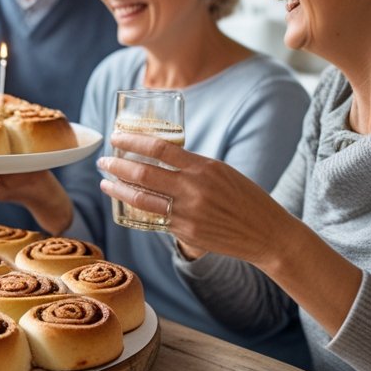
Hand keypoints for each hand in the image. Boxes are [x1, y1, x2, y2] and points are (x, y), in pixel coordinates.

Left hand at [97, 130, 294, 265]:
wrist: (266, 233)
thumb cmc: (244, 198)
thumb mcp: (220, 171)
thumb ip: (191, 166)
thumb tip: (159, 157)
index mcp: (203, 167)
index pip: (159, 148)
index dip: (133, 141)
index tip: (116, 137)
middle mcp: (193, 189)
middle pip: (143, 173)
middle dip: (117, 165)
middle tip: (103, 161)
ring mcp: (188, 213)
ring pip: (141, 199)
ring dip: (118, 189)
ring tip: (106, 183)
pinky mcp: (186, 233)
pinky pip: (154, 218)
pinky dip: (138, 209)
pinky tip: (127, 204)